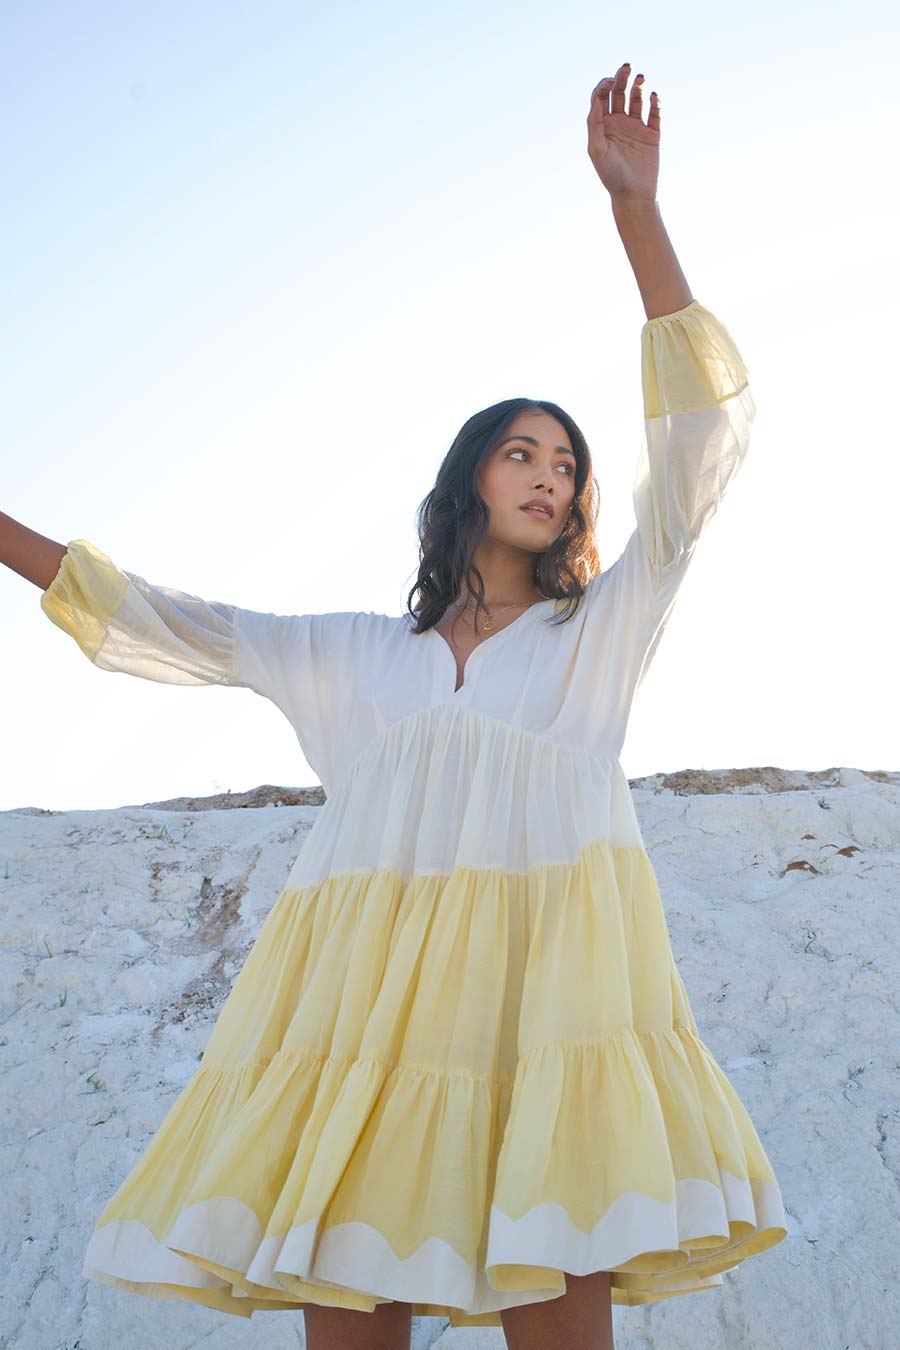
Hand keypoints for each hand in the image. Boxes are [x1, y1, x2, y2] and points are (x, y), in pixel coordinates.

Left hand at [587, 62, 659, 201]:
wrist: (633, 195)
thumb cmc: (611, 175)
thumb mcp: (597, 150)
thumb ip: (594, 124)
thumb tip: (596, 99)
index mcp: (602, 126)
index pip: (601, 97)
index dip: (604, 85)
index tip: (610, 82)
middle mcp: (618, 123)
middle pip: (619, 93)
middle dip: (621, 78)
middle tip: (627, 67)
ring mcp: (636, 127)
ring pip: (636, 99)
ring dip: (638, 86)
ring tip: (640, 78)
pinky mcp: (652, 134)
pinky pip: (655, 113)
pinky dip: (655, 102)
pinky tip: (653, 96)